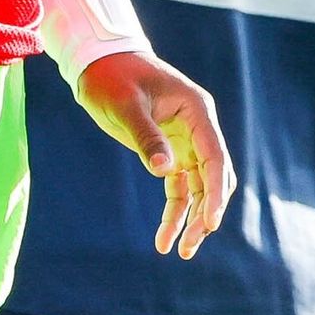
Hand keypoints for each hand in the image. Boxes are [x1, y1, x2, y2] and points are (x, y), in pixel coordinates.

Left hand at [74, 51, 234, 259]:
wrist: (99, 63)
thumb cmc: (113, 77)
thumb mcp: (126, 105)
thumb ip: (147, 136)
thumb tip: (165, 172)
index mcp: (197, 111)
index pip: (215, 157)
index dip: (216, 192)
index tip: (209, 223)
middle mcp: (198, 128)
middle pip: (213, 178)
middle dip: (205, 212)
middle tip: (189, 245)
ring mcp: (186, 141)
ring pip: (199, 188)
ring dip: (192, 218)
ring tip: (179, 251)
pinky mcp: (170, 152)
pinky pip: (180, 187)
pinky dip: (175, 212)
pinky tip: (165, 239)